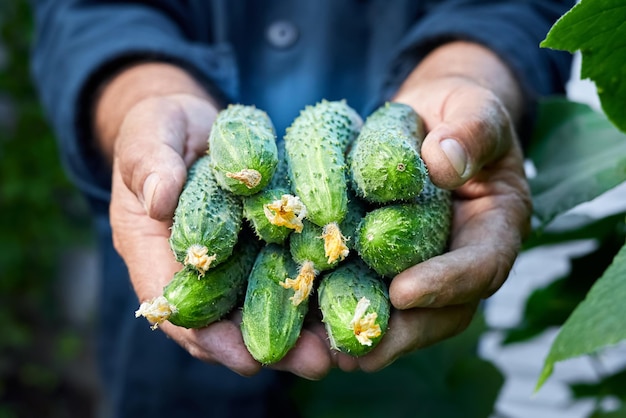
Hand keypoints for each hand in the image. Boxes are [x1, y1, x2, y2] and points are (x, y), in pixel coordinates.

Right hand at [107, 91, 334, 378]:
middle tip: (315, 363)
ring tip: (344, 346)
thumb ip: (149, 163)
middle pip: (233, 320)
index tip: (246, 360)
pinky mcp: (269, 241)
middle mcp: (201, 268)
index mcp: (157, 252)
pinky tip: (354, 298)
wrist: (193, 123)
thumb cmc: (161, 129)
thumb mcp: (148, 137)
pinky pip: (290, 269)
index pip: (179, 307)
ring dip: (304, 328)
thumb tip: (158, 198)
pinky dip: (318, 288)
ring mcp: (237, 258)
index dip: (211, 337)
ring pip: (268, 303)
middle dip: (273, 344)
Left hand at [345, 43, 531, 371]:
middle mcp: (461, 259)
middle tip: (360, 351)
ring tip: (324, 352)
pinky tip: (306, 328)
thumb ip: (471, 131)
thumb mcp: (473, 109)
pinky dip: (340, 312)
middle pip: (443, 312)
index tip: (404, 291)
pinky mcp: (388, 266)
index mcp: (496, 226)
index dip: (448, 283)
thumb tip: (443, 161)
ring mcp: (426, 267)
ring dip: (366, 336)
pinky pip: (370, 294)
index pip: (482, 266)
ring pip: (405, 317)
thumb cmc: (459, 112)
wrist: (432, 122)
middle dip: (402, 333)